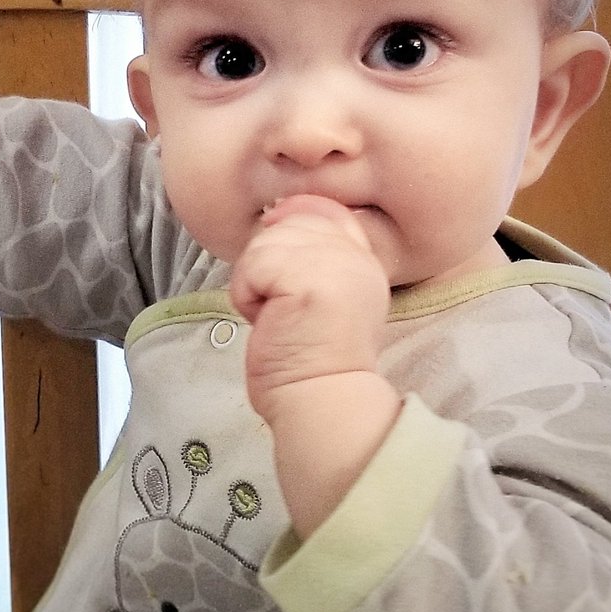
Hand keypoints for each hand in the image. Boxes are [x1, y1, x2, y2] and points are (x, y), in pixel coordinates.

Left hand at [229, 194, 399, 536]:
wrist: (320, 401)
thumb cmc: (309, 360)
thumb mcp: (321, 295)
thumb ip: (309, 254)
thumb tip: (277, 212)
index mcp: (362, 258)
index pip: (320, 210)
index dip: (290, 236)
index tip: (287, 284)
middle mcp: (355, 254)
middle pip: (286, 222)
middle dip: (267, 265)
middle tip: (282, 308)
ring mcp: (334, 263)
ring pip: (265, 243)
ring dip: (255, 283)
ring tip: (277, 315)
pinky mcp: (307, 279)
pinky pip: (252, 267)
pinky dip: (248, 296)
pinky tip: (269, 321)